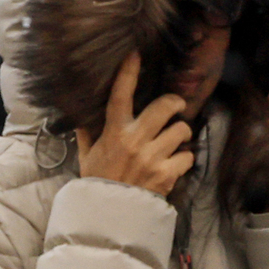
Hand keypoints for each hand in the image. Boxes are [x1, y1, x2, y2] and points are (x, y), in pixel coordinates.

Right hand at [76, 52, 195, 196]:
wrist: (110, 215)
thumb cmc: (98, 181)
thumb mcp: (86, 154)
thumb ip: (87, 132)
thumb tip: (81, 112)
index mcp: (114, 132)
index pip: (120, 95)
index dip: (128, 72)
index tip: (135, 54)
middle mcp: (135, 140)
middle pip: (165, 107)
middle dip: (175, 103)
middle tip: (176, 106)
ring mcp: (152, 157)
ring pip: (181, 130)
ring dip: (181, 133)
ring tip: (174, 140)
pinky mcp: (167, 174)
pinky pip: (187, 156)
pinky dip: (184, 159)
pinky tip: (175, 163)